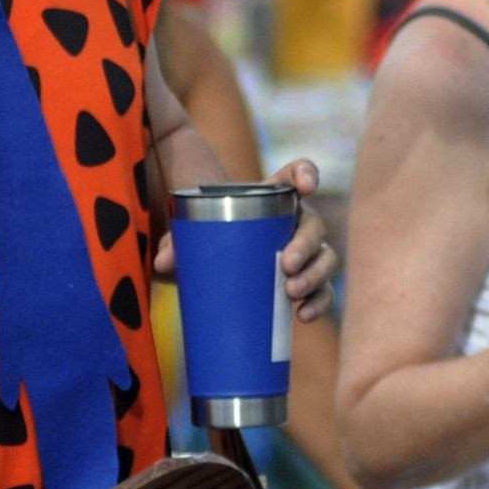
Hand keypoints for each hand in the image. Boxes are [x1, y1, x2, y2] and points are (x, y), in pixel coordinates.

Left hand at [148, 159, 340, 322]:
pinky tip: (304, 315)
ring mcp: (303, 253)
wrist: (213, 268)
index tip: (306, 187)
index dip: (307, 174)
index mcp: (271, 198)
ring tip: (291, 291)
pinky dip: (319, 302)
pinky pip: (322, 291)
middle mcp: (293, 222)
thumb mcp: (189, 237)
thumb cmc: (206, 240)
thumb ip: (175, 243)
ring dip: (315, 275)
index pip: (296, 174)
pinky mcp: (304, 282)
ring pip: (325, 258)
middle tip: (286, 265)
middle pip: (314, 224)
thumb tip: (163, 263)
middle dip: (306, 244)